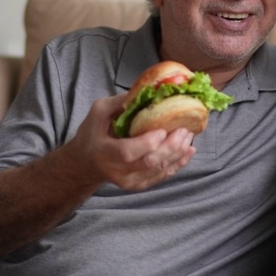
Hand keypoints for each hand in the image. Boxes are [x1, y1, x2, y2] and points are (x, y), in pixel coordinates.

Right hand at [71, 92, 195, 189]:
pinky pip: (161, 176)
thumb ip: (120, 102)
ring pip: (158, 170)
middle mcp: (116, 170)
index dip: (147, 143)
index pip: (127, 152)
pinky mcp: (139, 185)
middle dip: (171, 146)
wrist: (86, 163)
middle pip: (149, 162)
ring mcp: (129, 181)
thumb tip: (146, 91)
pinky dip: (177, 163)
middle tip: (184, 129)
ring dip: (178, 153)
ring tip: (188, 136)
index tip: (163, 129)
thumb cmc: (92, 133)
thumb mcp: (99, 112)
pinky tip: (188, 150)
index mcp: (104, 151)